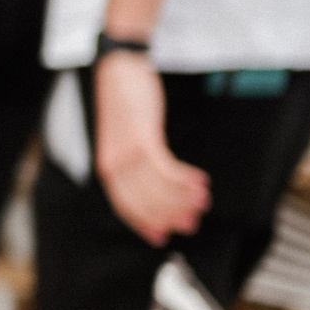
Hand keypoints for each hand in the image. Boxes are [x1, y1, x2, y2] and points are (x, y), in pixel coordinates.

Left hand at [92, 52, 209, 244]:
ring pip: (156, 186)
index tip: (162, 238)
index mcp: (107, 167)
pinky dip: (183, 178)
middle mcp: (113, 163)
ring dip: (182, 199)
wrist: (118, 72)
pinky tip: (201, 182)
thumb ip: (133, 163)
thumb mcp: (124, 139)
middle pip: (143, 201)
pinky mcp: (142, 135)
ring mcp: (126, 150)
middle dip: (169, 216)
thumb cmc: (124, 106)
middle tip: (192, 224)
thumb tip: (153, 187)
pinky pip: (165, 166)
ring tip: (203, 204)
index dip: (144, 223)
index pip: (124, 205)